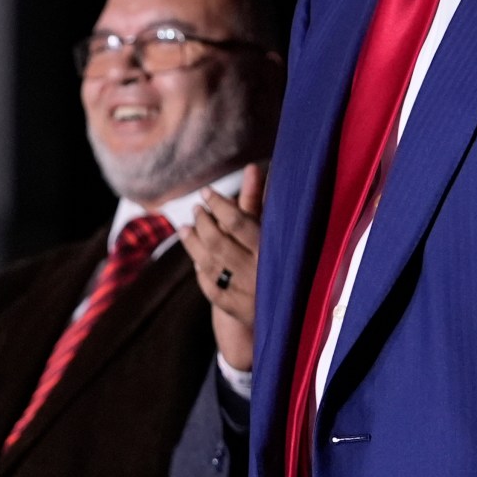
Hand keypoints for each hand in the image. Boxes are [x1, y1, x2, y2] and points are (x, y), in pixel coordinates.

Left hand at [186, 164, 265, 370]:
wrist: (291, 307)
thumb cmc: (279, 254)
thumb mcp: (271, 228)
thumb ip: (258, 200)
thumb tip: (251, 168)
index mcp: (271, 247)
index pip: (237, 222)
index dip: (218, 204)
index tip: (206, 192)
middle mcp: (258, 271)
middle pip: (217, 242)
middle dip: (202, 222)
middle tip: (196, 210)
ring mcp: (245, 292)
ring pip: (208, 263)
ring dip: (192, 243)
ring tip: (185, 228)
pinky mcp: (235, 309)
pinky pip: (209, 286)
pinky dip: (201, 269)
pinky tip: (196, 257)